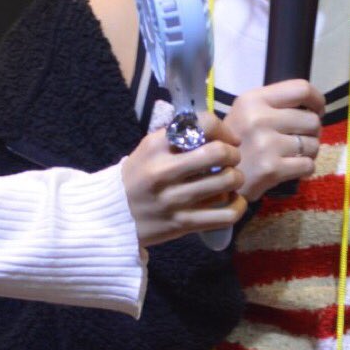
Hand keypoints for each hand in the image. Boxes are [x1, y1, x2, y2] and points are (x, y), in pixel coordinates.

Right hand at [122, 116, 245, 245]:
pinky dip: (237, 206)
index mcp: (156, 146)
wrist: (112, 214)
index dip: (224, 130)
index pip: (203, 125)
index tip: (227, 140)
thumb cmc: (138, 177)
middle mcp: (164, 171)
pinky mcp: (183, 224)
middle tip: (231, 160)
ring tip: (229, 181)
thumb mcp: (149, 149)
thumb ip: (179, 137)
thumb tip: (220, 134)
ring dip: (236, 179)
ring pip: (226, 182)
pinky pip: (225, 214)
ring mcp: (174, 200)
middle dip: (234, 155)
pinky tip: (232, 201)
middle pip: (219, 153)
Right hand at [224, 79, 324, 202]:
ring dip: (309, 151)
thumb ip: (275, 105)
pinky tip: (291, 168)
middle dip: (312, 132)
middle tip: (299, 139)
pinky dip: (305, 168)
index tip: (316, 111)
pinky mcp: (271, 169)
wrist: (216, 177)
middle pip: (312, 120)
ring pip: (313, 144)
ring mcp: (265, 145)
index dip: (316, 101)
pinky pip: (308, 165)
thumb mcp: (246, 113)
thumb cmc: (236, 142)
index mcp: (253, 100)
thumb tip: (315, 108)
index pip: (301, 89)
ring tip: (292, 155)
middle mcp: (258, 119)